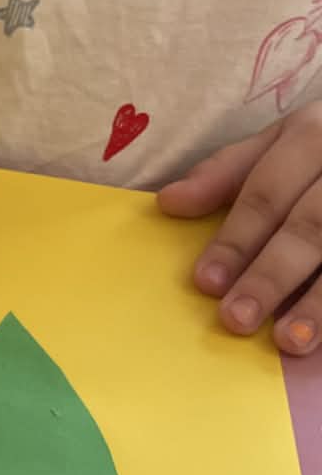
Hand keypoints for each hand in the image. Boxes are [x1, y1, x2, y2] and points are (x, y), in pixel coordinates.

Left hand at [160, 105, 321, 351]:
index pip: (266, 192)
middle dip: (271, 275)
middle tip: (236, 319)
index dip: (236, 239)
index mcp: (313, 133)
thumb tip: (168, 203)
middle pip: (310, 226)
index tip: (205, 282)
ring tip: (289, 341)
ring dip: (319, 302)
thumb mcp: (281, 142)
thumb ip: (226, 172)